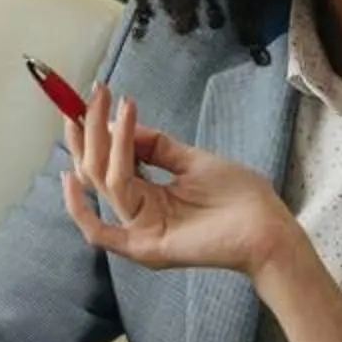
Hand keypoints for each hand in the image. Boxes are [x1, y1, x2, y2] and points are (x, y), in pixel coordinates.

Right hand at [58, 84, 299, 280]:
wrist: (267, 228)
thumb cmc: (240, 198)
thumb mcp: (193, 161)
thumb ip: (156, 146)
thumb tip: (120, 123)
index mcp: (148, 197)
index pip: (108, 162)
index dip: (97, 130)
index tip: (96, 97)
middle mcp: (137, 214)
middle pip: (96, 169)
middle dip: (91, 129)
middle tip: (94, 94)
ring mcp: (139, 231)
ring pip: (104, 182)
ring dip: (105, 141)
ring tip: (116, 107)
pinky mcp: (144, 247)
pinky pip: (100, 230)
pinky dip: (80, 205)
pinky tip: (74, 170)